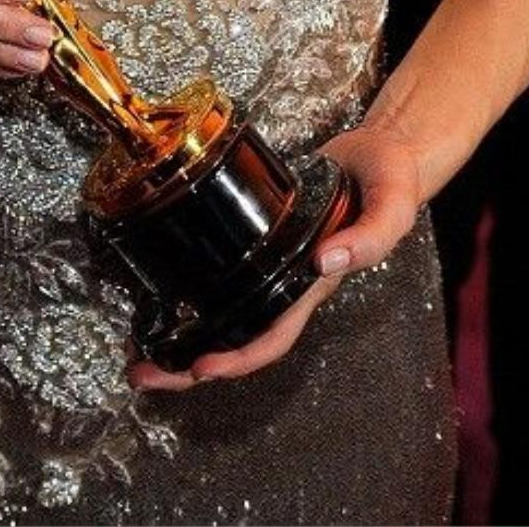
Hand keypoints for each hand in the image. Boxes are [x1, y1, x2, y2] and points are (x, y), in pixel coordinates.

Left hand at [128, 117, 422, 391]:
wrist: (382, 152)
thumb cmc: (390, 180)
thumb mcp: (391, 204)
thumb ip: (369, 236)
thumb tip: (325, 260)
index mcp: (314, 283)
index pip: (274, 335)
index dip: (239, 357)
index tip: (200, 368)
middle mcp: (289, 281)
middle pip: (238, 339)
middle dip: (190, 366)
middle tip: (141, 375)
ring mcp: (273, 263)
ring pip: (224, 314)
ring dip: (183, 338)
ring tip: (137, 352)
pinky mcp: (260, 238)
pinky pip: (223, 277)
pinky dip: (193, 294)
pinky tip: (162, 292)